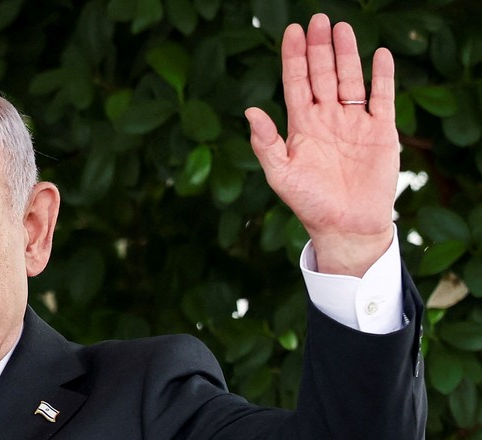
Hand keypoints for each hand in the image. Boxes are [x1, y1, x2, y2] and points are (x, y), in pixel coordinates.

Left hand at [245, 14, 398, 276]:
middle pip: (322, 74)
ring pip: (350, 79)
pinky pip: (382, 98)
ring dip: (346, 55)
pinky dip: (382, 77)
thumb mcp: (280, 174)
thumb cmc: (309, 203)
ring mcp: (354, 123)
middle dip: (319, 48)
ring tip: (341, 28)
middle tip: (317, 19)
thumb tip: (249, 111)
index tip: (291, 32)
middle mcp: (326, 119)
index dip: (293, 58)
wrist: (345, 227)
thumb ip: (265, 143)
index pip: (296, 83)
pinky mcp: (380, 132)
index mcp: (301, 126)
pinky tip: (379, 55)